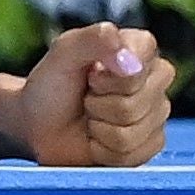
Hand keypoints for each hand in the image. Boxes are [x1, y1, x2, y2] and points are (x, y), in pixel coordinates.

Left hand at [15, 21, 168, 165]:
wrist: (38, 126)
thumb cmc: (51, 86)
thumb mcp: (62, 52)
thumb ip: (93, 39)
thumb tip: (127, 56)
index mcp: (137, 48)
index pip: (144, 56)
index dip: (110, 73)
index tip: (90, 74)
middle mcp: (153, 80)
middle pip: (136, 101)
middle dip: (99, 103)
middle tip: (86, 97)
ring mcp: (156, 114)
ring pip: (132, 131)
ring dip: (99, 128)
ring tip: (90, 117)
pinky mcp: (152, 144)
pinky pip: (132, 154)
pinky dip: (104, 149)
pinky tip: (97, 138)